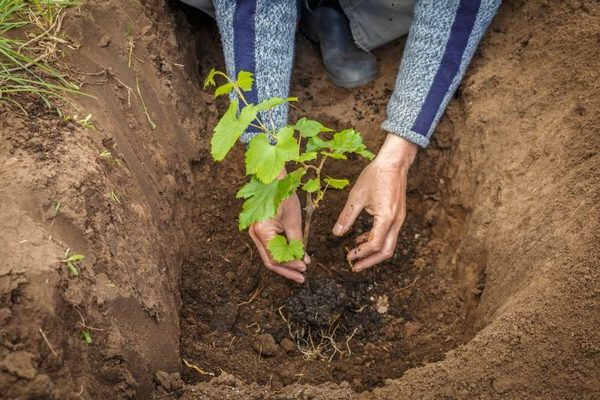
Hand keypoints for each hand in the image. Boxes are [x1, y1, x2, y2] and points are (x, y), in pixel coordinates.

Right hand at [248, 171, 307, 282]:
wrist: (273, 180)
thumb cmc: (284, 196)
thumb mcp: (294, 221)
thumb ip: (298, 243)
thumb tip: (303, 261)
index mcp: (262, 231)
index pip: (276, 258)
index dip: (290, 266)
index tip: (304, 268)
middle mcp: (254, 234)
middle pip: (269, 261)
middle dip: (286, 270)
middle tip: (301, 277)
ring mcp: (255, 233)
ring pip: (268, 256)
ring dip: (284, 264)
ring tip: (298, 271)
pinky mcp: (259, 230)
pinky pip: (268, 248)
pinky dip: (280, 255)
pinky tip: (292, 258)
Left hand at [333, 134, 417, 271]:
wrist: (394, 162)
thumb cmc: (376, 176)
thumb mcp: (357, 196)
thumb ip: (347, 217)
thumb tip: (336, 234)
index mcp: (386, 218)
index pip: (374, 244)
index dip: (361, 253)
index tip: (348, 256)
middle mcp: (396, 222)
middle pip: (386, 251)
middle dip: (370, 261)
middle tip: (355, 267)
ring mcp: (399, 219)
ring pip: (389, 245)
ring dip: (374, 253)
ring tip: (357, 255)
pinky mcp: (398, 216)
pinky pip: (389, 234)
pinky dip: (377, 241)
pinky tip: (362, 238)